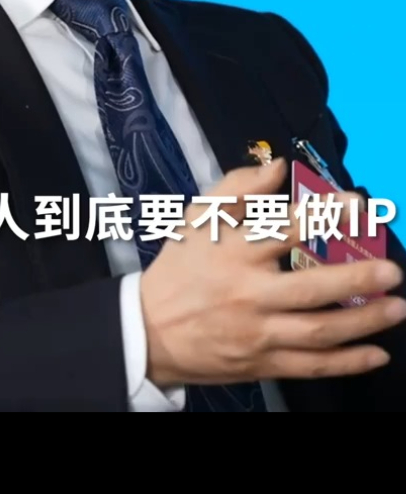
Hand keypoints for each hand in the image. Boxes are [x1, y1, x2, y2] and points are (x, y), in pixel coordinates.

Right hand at [139, 158, 405, 387]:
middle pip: (309, 290)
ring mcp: (256, 334)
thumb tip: (278, 165)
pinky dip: (346, 363)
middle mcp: (247, 294)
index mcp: (232, 252)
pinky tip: (376, 353)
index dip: (323, 217)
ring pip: (317, 332)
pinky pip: (311, 366)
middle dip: (355, 280)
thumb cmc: (180, 265)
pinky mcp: (261, 364)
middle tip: (391, 270)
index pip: (283, 230)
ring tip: (395, 307)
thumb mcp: (197, 217)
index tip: (357, 206)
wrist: (150, 330)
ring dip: (363, 322)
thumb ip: (238, 187)